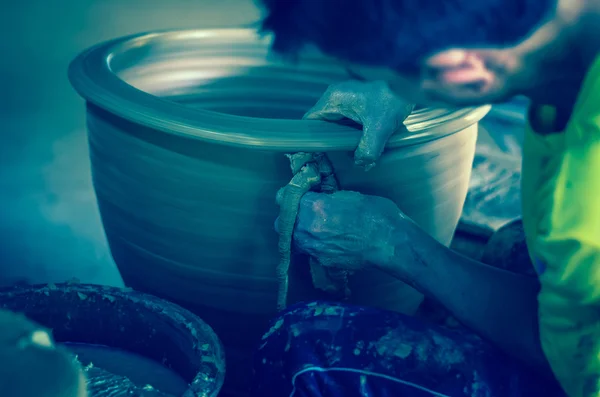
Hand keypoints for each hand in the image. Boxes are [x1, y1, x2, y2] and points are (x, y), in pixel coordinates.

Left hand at [281, 191, 402, 270]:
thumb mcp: (349, 196)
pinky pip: (310, 252)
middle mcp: (305, 227)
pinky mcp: (321, 261)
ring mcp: (312, 247)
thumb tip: (321, 200)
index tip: (296, 197)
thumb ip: (327, 199)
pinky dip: (315, 248)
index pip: (283, 198)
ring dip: (299, 234)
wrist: (389, 243)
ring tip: (315, 230)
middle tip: (304, 215)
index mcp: (311, 206)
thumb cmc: (375, 214)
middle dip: (290, 219)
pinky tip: (329, 242)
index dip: (289, 196)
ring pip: (293, 240)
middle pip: (281, 223)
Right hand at [304, 80, 414, 170]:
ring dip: (342, 137)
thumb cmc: (393, 98)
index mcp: (333, 99)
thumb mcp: (380, 128)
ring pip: (336, 123)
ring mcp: (347, 97)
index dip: (311, 138)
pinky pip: (348, 120)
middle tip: (336, 157)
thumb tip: (362, 164)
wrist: (411, 83)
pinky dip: (352, 132)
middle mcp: (336, 96)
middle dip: (329, 141)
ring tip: (350, 152)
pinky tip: (361, 142)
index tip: (316, 154)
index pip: (310, 121)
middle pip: (322, 124)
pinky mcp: (359, 100)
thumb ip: (368, 150)